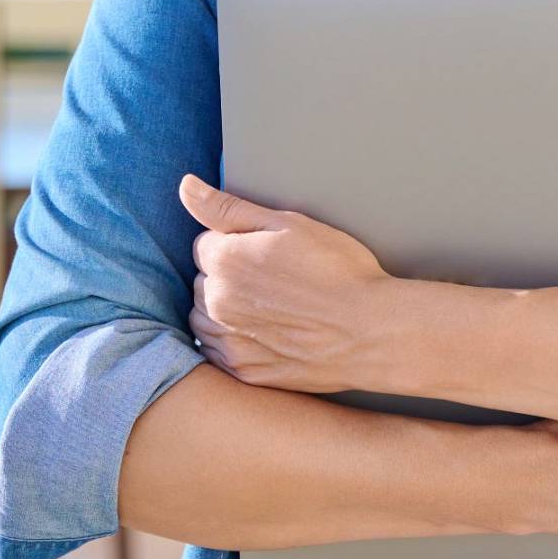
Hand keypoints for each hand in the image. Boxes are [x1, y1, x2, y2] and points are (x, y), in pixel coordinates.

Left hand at [179, 173, 394, 392]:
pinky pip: (218, 350)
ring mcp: (229, 341)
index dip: (238, 243)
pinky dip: (234, 340)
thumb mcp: (289, 224)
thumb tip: (186, 187)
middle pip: (204, 280)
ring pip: (205, 317)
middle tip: (276, 279)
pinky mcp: (243, 371)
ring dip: (225, 309)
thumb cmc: (339, 272)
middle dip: (229, 276)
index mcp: (225, 260)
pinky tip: (268, 332)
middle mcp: (217, 303)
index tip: (268, 252)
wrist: (372, 332)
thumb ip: (229, 208)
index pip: (205, 244)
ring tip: (271, 306)